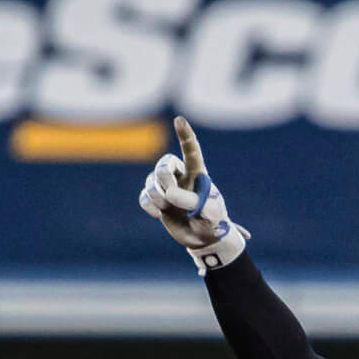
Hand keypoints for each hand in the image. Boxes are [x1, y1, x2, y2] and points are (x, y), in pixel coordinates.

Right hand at [139, 116, 248, 270]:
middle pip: (163, 164)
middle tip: (171, 195)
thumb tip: (170, 193)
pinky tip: (158, 213)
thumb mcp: (210, 213)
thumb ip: (192, 201)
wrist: (204, 239)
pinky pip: (144, 196)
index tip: (179, 120)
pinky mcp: (157, 201)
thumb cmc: (213, 222)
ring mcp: (167, 187)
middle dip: (163, 177)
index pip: (191, 150)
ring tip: (170, 209)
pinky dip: (149, 205)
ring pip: (151, 181)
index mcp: (198, 173)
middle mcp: (181, 176)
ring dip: (158, 196)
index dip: (185, 135)